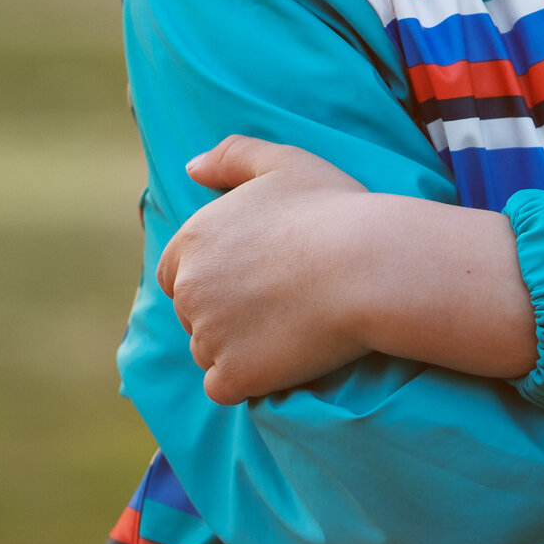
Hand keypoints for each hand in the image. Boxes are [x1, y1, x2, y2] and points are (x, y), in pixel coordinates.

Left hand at [156, 135, 374, 403]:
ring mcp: (208, 336)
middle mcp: (189, 289)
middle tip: (278, 302)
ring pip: (208, 353)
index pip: (175, 273)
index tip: (254, 278)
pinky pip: (225, 387)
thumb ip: (231, 156)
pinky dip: (248, 380)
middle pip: (192, 315)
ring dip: (236, 348)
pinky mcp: (234, 375)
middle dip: (224, 313)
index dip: (213, 278)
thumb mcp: (282, 162)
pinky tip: (284, 357)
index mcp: (192, 239)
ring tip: (287, 327)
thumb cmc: (331, 209)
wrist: (368, 265)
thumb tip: (191, 168)